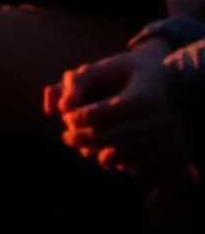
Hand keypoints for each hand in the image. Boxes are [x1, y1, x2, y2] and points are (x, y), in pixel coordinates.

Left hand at [48, 44, 191, 174]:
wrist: (177, 86)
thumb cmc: (133, 72)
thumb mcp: (108, 66)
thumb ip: (78, 80)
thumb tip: (57, 107)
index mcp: (142, 98)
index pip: (93, 116)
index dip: (72, 118)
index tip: (66, 116)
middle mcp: (158, 123)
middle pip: (103, 138)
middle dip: (77, 138)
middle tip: (66, 136)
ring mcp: (167, 143)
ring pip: (117, 157)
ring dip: (93, 153)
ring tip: (82, 146)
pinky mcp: (171, 157)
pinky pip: (134, 168)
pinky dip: (115, 163)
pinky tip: (105, 153)